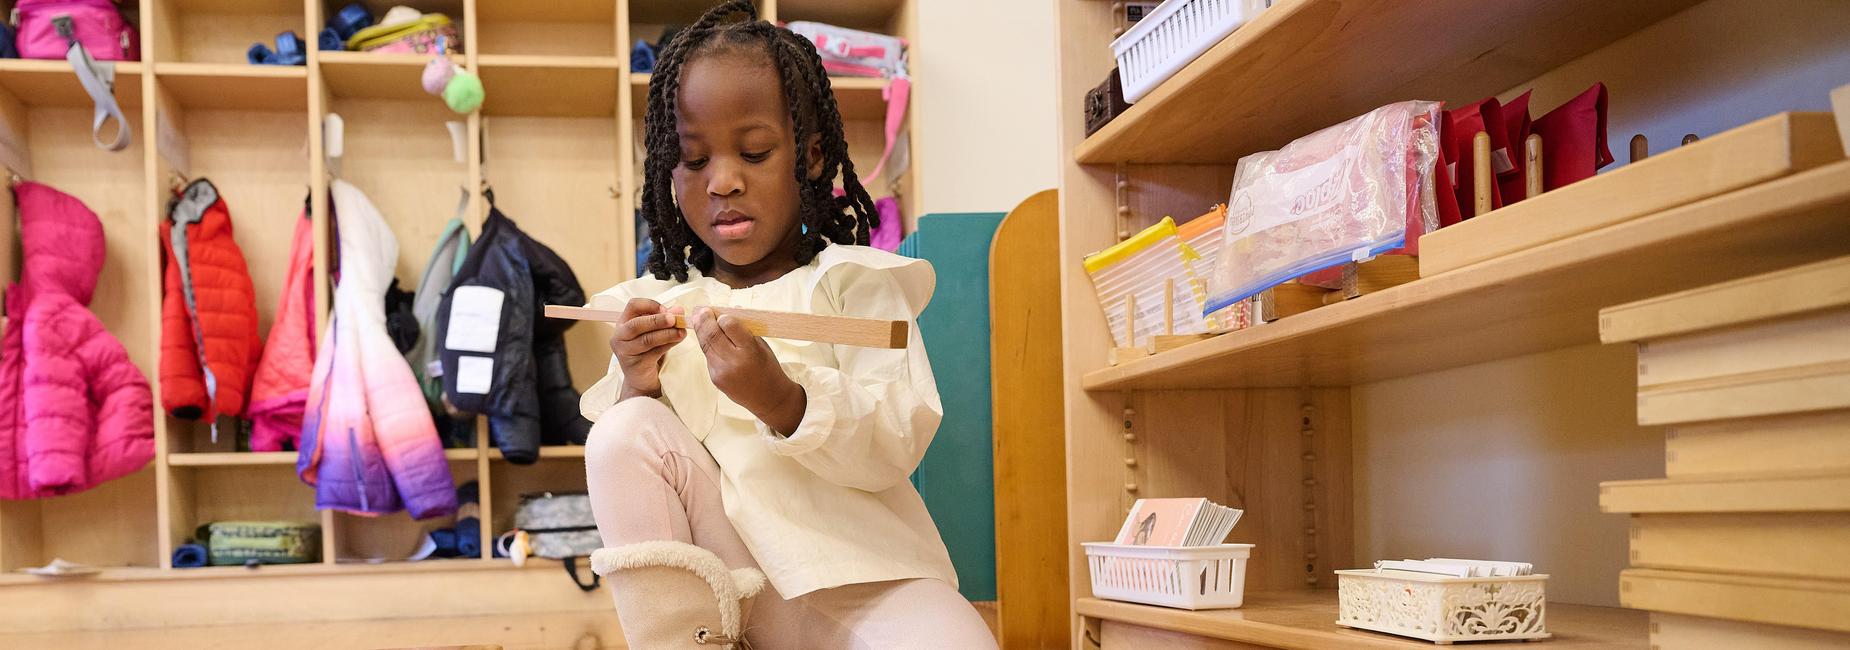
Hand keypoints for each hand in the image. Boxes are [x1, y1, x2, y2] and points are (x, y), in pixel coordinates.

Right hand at [610, 298, 684, 399]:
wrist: (642, 378)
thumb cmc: (648, 351)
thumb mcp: (656, 332)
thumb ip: (666, 320)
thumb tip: (679, 310)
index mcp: (624, 322)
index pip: (633, 305)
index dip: (651, 305)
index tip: (666, 310)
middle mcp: (620, 336)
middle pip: (636, 324)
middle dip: (657, 320)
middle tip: (675, 319)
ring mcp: (625, 351)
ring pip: (646, 339)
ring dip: (666, 334)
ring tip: (681, 331)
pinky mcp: (634, 365)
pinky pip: (653, 353)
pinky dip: (668, 345)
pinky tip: (678, 340)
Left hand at [690, 308, 805, 433]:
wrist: (768, 398)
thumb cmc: (768, 369)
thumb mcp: (762, 346)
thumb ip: (745, 330)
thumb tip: (731, 311)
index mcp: (750, 351)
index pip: (730, 326)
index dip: (723, 317)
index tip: (721, 313)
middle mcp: (734, 362)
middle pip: (712, 335)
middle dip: (705, 320)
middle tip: (703, 310)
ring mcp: (722, 372)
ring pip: (705, 345)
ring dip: (701, 330)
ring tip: (700, 319)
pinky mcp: (715, 378)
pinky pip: (708, 356)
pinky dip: (707, 345)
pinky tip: (708, 337)